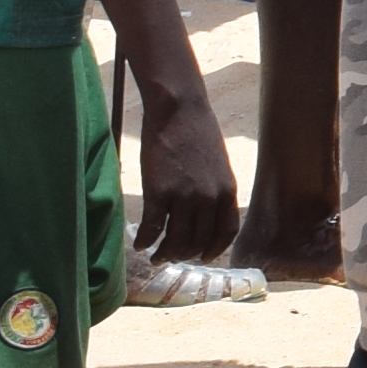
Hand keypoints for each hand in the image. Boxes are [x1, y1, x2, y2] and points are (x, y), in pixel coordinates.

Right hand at [128, 67, 241, 266]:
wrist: (179, 110)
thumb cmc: (197, 133)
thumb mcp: (217, 165)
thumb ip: (215, 189)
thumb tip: (207, 212)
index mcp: (227, 191)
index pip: (226, 232)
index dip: (214, 249)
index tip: (203, 257)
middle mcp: (209, 198)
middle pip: (198, 241)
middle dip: (184, 254)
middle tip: (171, 257)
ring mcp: (184, 196)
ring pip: (176, 240)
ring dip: (165, 253)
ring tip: (156, 256)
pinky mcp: (159, 192)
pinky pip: (152, 227)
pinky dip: (145, 240)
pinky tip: (139, 244)